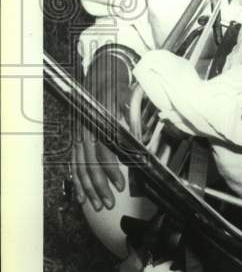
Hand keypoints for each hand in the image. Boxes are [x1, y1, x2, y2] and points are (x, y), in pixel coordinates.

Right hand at [70, 51, 131, 210]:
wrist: (103, 67)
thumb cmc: (119, 81)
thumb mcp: (128, 92)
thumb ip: (130, 114)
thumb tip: (137, 137)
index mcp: (99, 118)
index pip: (102, 148)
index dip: (110, 168)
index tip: (120, 183)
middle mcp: (86, 128)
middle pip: (89, 162)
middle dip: (99, 185)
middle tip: (110, 202)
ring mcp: (79, 133)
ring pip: (80, 165)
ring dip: (89, 188)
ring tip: (99, 204)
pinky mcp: (77, 136)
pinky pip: (74, 162)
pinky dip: (78, 180)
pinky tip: (82, 196)